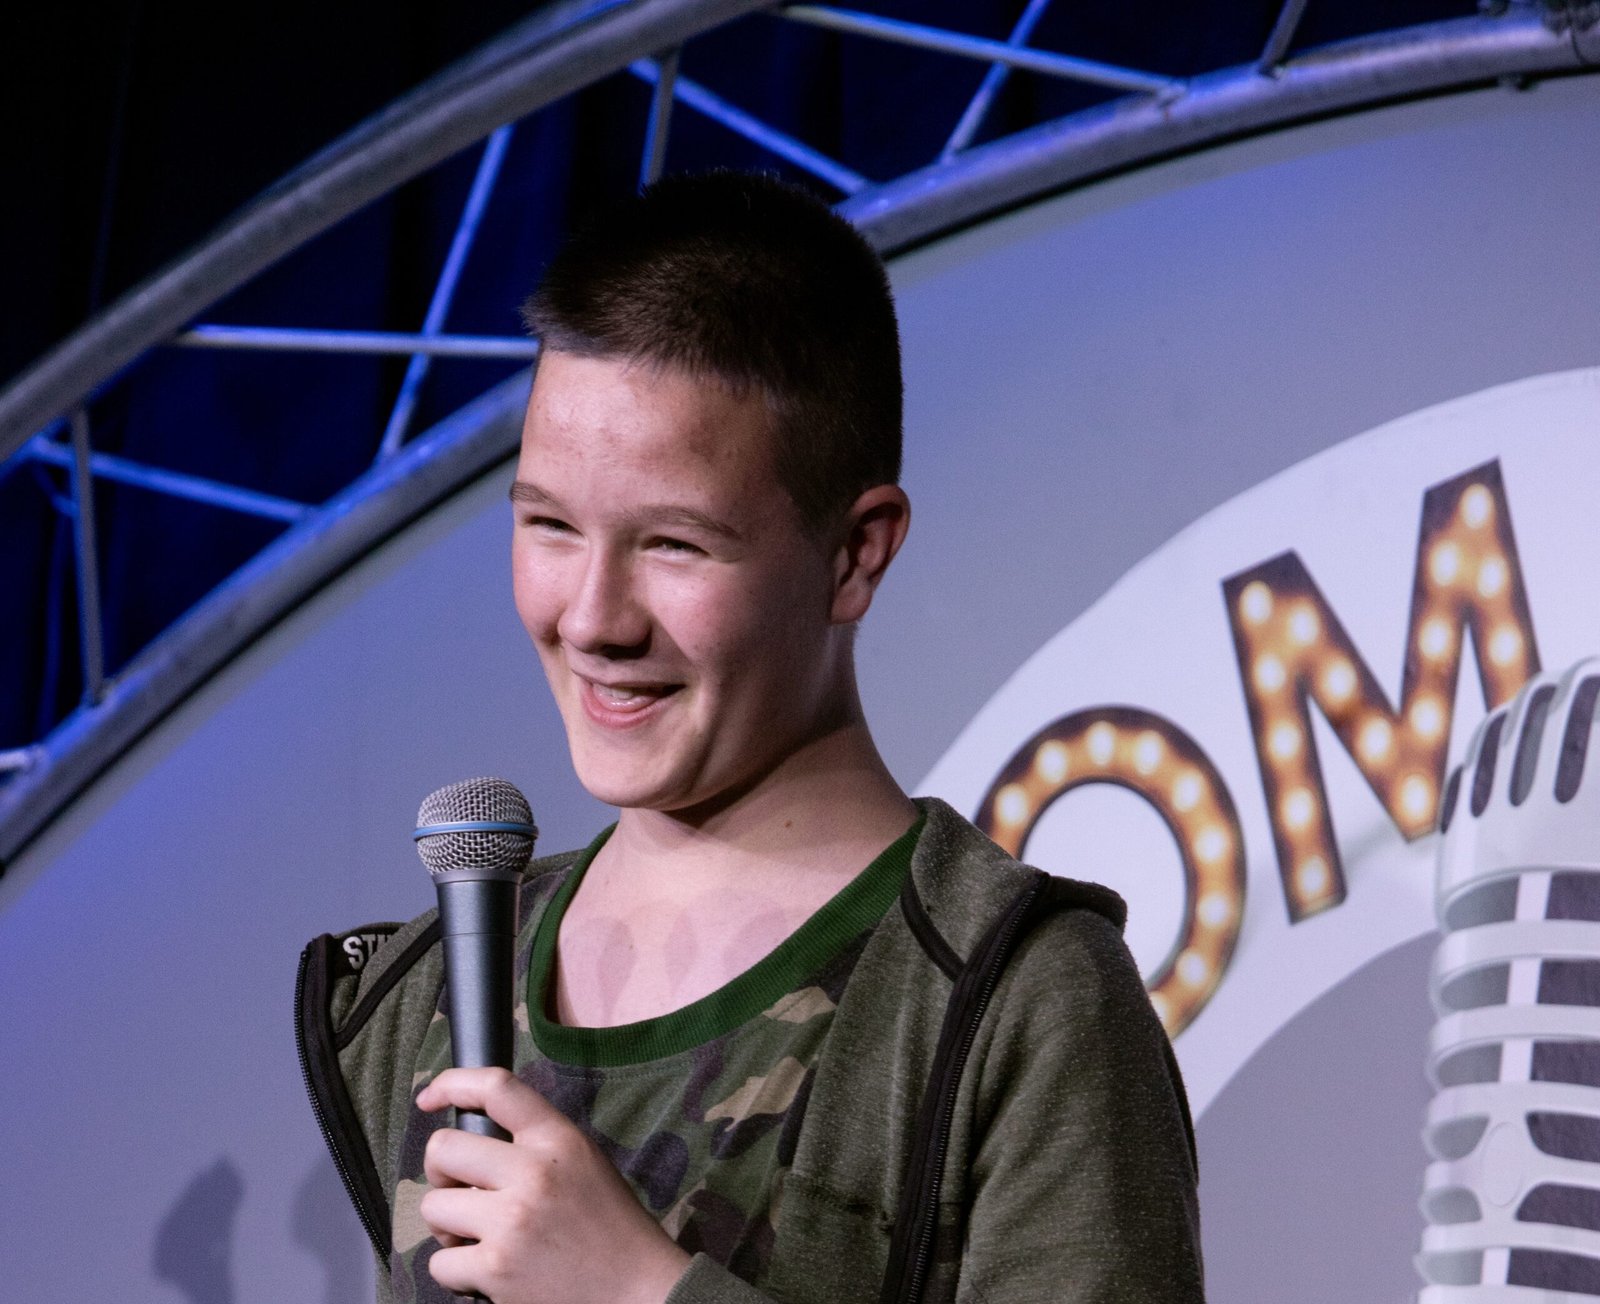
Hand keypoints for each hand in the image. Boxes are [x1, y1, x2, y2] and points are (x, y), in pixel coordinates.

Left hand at [415, 1067, 691, 1303]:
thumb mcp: (583, 1160)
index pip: (496, 1088)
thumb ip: (535, 1142)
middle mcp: (533, 1173)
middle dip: (441, 1172)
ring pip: (433, 1206)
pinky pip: (440, 1263)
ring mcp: (512, 1222)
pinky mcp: (496, 1270)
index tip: (431, 1098)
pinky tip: (485, 1270)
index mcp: (558, 1139)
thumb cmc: (609, 1225)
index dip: (453, 1084)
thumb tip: (473, 1137)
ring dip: (447, 1224)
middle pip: (443, 1149)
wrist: (636, 1288)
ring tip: (478, 1237)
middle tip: (460, 1191)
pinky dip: (455, 1271)